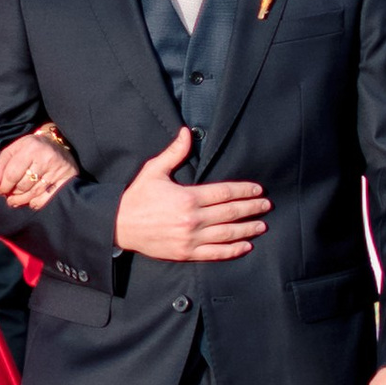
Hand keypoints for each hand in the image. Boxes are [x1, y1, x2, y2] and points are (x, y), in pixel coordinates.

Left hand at [0, 130, 77, 207]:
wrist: (60, 145)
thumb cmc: (32, 148)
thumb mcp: (15, 149)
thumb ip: (0, 164)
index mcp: (31, 146)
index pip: (12, 174)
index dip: (3, 185)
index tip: (0, 189)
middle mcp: (46, 157)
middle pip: (22, 185)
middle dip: (11, 193)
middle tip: (8, 194)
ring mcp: (57, 170)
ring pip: (33, 194)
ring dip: (21, 200)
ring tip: (15, 200)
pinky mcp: (65, 181)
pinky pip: (45, 200)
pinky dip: (34, 203)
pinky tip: (30, 201)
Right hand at [113, 126, 271, 263]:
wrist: (119, 225)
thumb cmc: (137, 197)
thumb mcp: (154, 170)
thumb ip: (174, 152)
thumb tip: (186, 132)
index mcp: (188, 197)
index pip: (224, 193)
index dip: (244, 191)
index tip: (257, 190)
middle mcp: (193, 219)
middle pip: (230, 213)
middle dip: (251, 209)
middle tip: (266, 206)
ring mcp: (191, 238)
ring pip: (227, 234)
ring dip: (247, 229)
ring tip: (261, 226)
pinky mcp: (187, 252)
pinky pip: (215, 253)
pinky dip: (232, 250)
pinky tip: (245, 246)